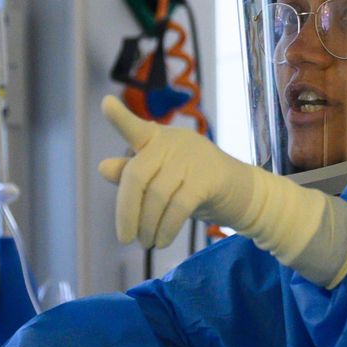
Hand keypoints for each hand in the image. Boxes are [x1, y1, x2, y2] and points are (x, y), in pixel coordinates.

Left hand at [97, 96, 346, 287]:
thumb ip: (132, 173)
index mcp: (157, 139)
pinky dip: (166, 228)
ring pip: (157, 196)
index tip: (106, 104)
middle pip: (137, 176)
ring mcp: (192, 157)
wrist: (242, 193)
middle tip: (125, 238)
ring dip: (148, 226)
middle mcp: (173, 142)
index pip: (135, 128)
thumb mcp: (160, 179)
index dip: (120, 118)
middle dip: (126, 211)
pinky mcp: (209, 178)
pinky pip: (178, 207)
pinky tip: (161, 242)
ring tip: (146, 242)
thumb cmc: (193, 184)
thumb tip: (103, 167)